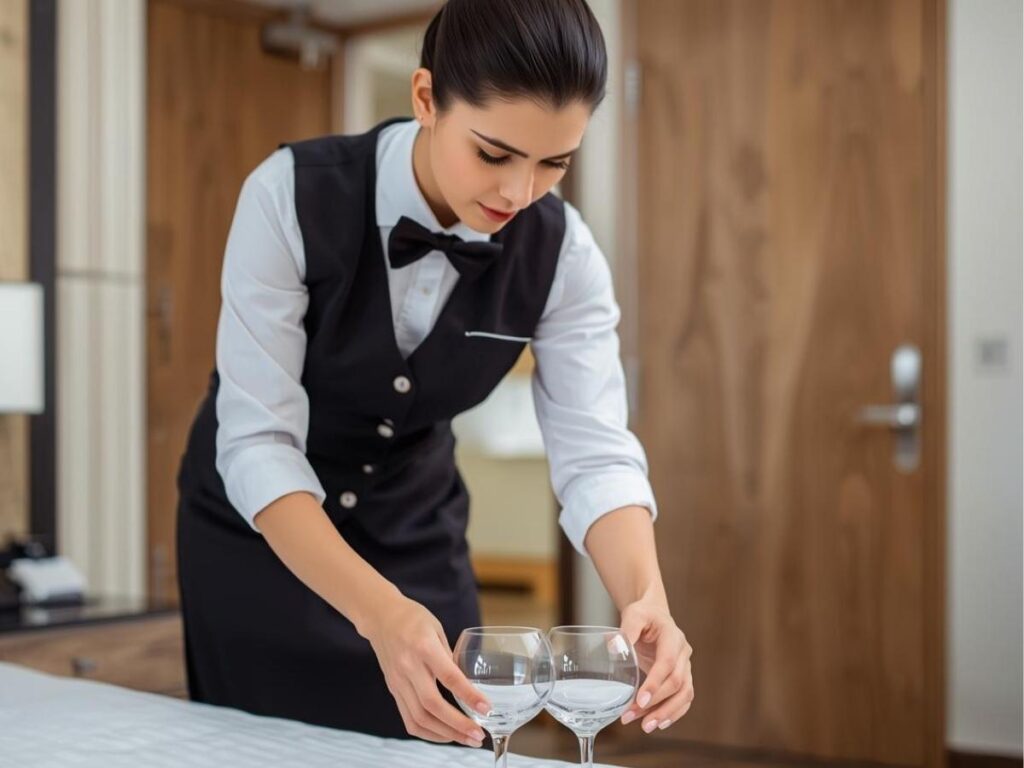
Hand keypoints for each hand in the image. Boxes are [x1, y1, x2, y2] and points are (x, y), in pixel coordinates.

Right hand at [361, 595, 491, 746]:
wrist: (381, 617)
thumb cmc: (413, 619)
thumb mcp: (437, 629)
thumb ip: (450, 657)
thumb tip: (468, 684)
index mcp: (423, 647)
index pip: (449, 677)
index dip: (469, 696)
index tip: (487, 709)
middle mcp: (408, 667)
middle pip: (432, 705)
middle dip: (458, 725)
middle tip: (479, 735)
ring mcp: (398, 681)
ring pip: (419, 718)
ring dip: (445, 734)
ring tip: (466, 740)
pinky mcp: (393, 690)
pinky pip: (409, 719)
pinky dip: (428, 732)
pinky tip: (445, 734)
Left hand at [618, 599, 693, 732]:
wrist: (654, 615)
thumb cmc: (644, 615)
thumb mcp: (634, 615)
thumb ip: (626, 631)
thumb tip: (613, 648)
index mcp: (672, 636)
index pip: (668, 663)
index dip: (655, 683)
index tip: (640, 700)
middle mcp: (684, 652)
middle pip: (677, 683)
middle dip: (656, 703)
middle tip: (633, 716)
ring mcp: (686, 666)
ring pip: (684, 694)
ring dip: (666, 713)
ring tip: (645, 727)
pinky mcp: (682, 677)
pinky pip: (684, 698)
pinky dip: (673, 713)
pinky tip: (658, 723)